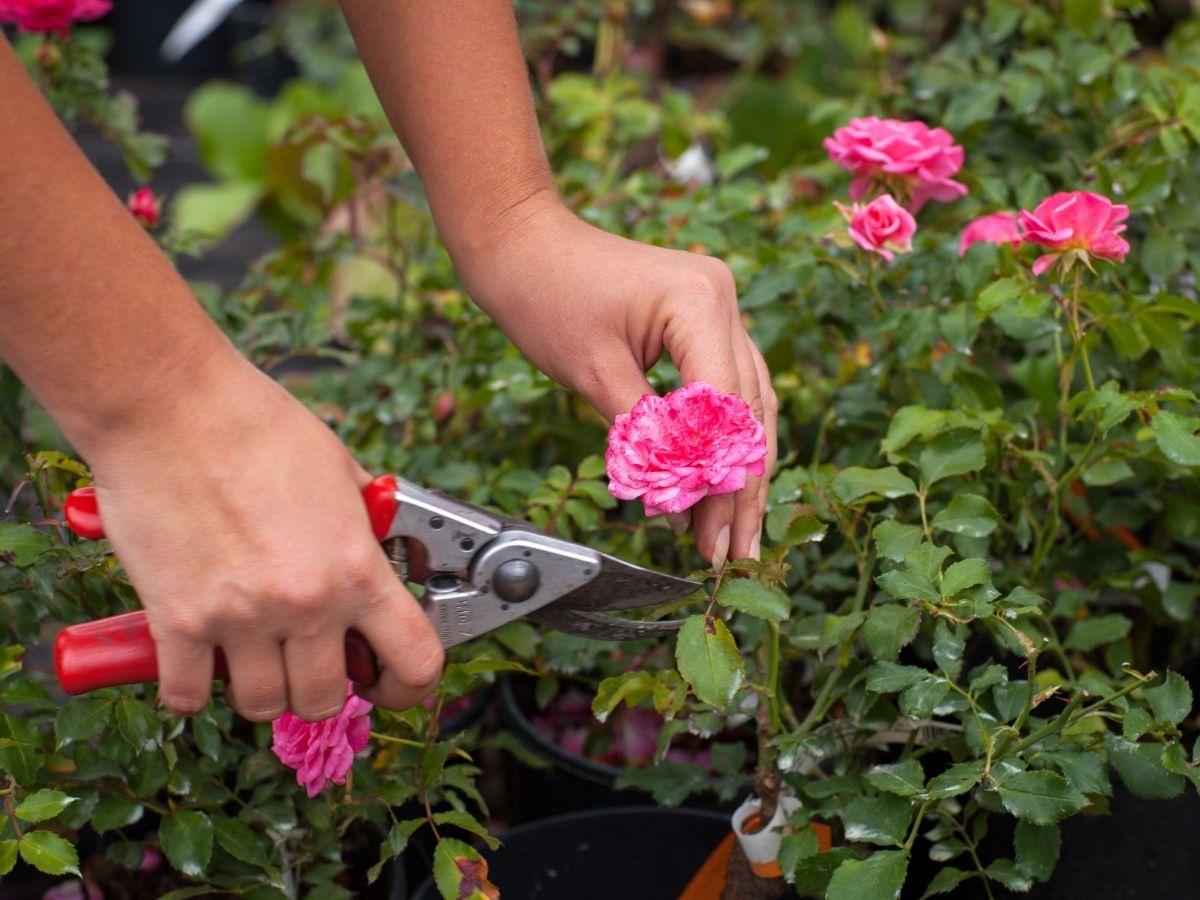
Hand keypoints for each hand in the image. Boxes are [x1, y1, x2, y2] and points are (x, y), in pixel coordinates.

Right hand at [83, 352, 443, 720]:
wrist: (170, 405)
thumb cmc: (256, 425)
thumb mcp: (341, 471)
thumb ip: (365, 528)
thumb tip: (384, 556)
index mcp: (357, 567)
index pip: (416, 662)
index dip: (407, 687)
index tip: (389, 683)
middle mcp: (307, 603)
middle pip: (327, 699)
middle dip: (321, 686)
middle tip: (306, 658)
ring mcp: (241, 619)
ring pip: (263, 705)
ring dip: (260, 687)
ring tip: (252, 652)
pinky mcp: (176, 622)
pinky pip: (187, 695)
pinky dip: (190, 687)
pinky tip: (195, 658)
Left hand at [453, 193, 777, 566]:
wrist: (522, 242)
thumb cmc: (544, 295)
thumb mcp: (593, 374)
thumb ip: (643, 438)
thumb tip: (678, 502)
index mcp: (700, 302)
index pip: (724, 408)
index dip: (717, 479)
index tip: (707, 535)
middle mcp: (723, 299)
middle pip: (746, 411)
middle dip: (737, 488)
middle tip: (731, 553)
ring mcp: (719, 305)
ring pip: (747, 403)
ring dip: (739, 470)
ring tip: (735, 534)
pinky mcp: (703, 318)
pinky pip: (726, 385)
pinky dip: (720, 437)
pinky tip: (720, 484)